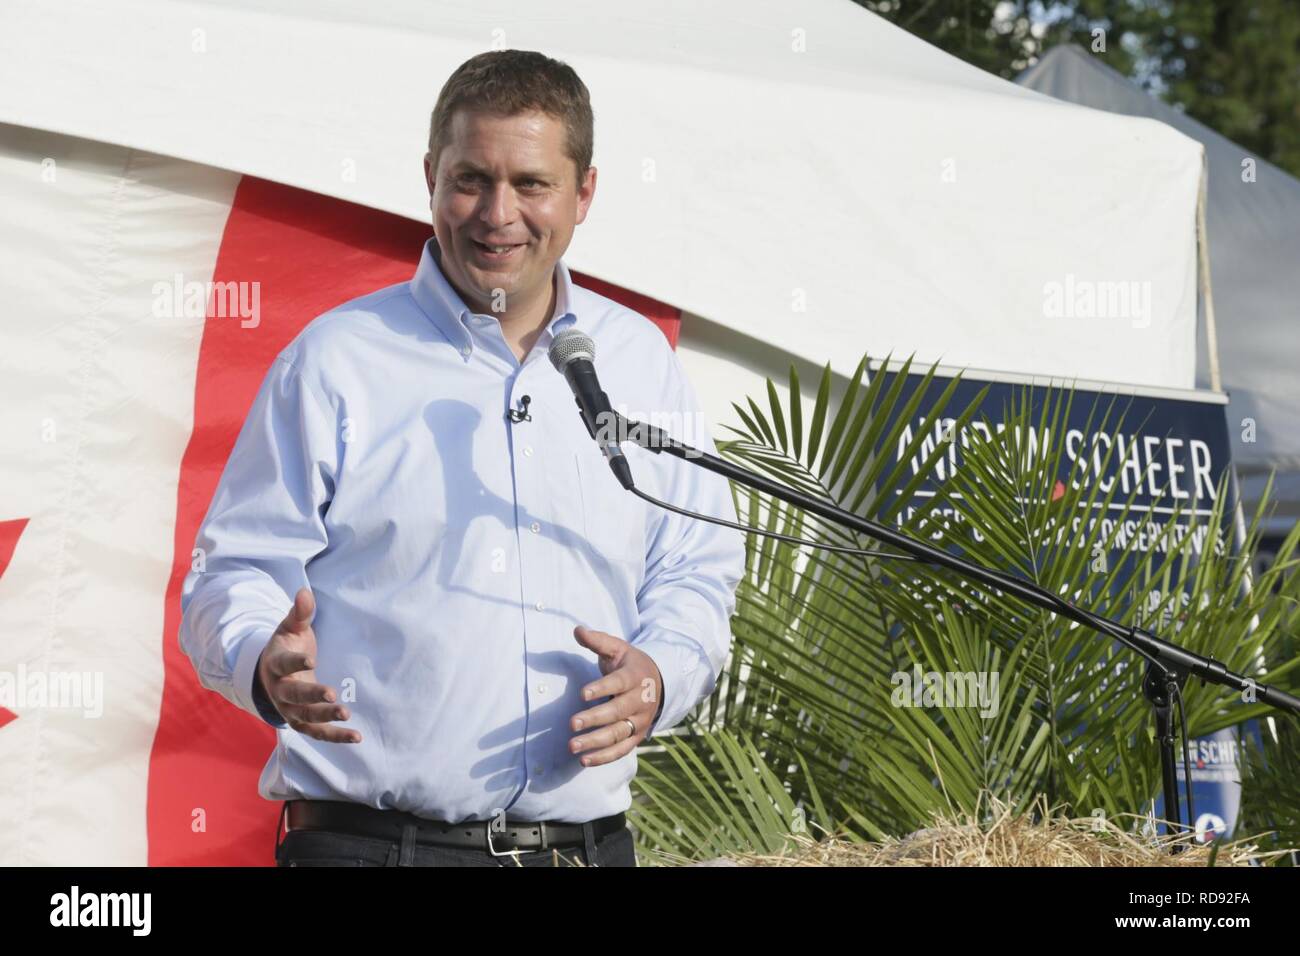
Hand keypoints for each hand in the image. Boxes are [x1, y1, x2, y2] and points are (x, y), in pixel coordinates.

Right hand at [255, 587, 361, 743]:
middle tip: (332, 696)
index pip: (284, 664)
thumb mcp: (290, 627)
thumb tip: (304, 591)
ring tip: (347, 716)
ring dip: (325, 720)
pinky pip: (317, 733)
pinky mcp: (301, 722)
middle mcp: (280, 690)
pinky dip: (335, 737)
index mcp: (275, 664)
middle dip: (312, 697)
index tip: (312, 660)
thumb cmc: (286, 646)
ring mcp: (289, 709)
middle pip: (294, 696)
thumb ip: (299, 612)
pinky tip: (356, 737)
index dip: (296, 663)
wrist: (271, 672)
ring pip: (305, 719)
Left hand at [569, 625, 662, 766]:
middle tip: (572, 724)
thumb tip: (577, 630)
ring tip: (572, 746)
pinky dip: (604, 757)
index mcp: (635, 677)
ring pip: (619, 734)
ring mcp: (640, 721)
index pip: (618, 683)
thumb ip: (597, 641)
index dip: (601, 688)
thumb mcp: (617, 648)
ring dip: (596, 742)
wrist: (658, 682)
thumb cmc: (629, 664)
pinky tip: (584, 760)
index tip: (582, 693)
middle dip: (595, 718)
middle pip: (618, 712)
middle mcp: (640, 701)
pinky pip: (621, 750)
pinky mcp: (637, 736)